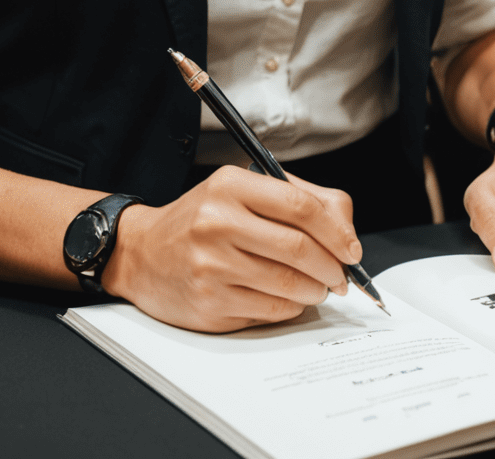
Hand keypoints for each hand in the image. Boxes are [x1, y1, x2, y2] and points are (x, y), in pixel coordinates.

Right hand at [100, 166, 358, 332]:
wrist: (143, 254)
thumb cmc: (200, 219)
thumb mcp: (240, 189)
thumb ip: (295, 198)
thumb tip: (345, 228)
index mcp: (229, 185)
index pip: (301, 206)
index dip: (337, 231)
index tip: (352, 248)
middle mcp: (217, 223)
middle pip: (300, 249)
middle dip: (332, 267)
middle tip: (341, 275)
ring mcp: (212, 267)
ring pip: (289, 285)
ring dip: (316, 291)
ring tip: (318, 287)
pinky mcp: (209, 304)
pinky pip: (270, 310)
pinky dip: (291, 307)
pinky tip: (289, 298)